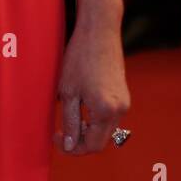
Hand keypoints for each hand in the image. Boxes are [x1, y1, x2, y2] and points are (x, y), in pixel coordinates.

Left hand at [54, 19, 130, 155]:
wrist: (99, 33)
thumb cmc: (79, 58)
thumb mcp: (68, 91)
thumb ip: (70, 121)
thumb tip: (69, 145)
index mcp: (106, 111)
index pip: (92, 146)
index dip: (72, 147)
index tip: (56, 137)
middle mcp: (120, 110)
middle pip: (100, 141)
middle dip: (79, 141)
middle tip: (59, 131)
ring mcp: (124, 103)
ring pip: (105, 130)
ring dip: (87, 130)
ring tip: (69, 117)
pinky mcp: (124, 96)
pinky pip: (109, 118)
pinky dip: (95, 120)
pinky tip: (80, 108)